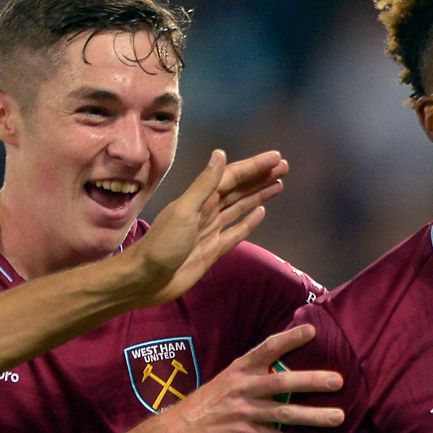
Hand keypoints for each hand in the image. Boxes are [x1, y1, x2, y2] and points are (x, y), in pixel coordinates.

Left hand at [132, 150, 288, 304]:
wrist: (147, 279)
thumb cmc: (162, 244)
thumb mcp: (184, 211)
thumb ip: (204, 185)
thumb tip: (220, 153)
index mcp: (200, 198)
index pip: (233, 176)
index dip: (255, 166)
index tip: (277, 158)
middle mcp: (208, 210)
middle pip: (240, 189)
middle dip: (261, 177)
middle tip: (285, 167)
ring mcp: (211, 229)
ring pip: (240, 207)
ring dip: (258, 194)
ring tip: (279, 184)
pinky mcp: (214, 249)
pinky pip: (236, 231)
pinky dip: (249, 221)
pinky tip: (261, 212)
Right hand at [165, 325, 343, 432]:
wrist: (179, 432)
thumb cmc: (207, 404)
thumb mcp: (226, 380)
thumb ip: (252, 374)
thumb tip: (284, 370)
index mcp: (240, 369)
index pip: (267, 348)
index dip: (290, 338)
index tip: (312, 330)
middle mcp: (244, 388)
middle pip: (283, 382)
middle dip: (312, 380)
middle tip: (338, 380)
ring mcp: (245, 412)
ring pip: (285, 413)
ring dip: (314, 416)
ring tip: (339, 417)